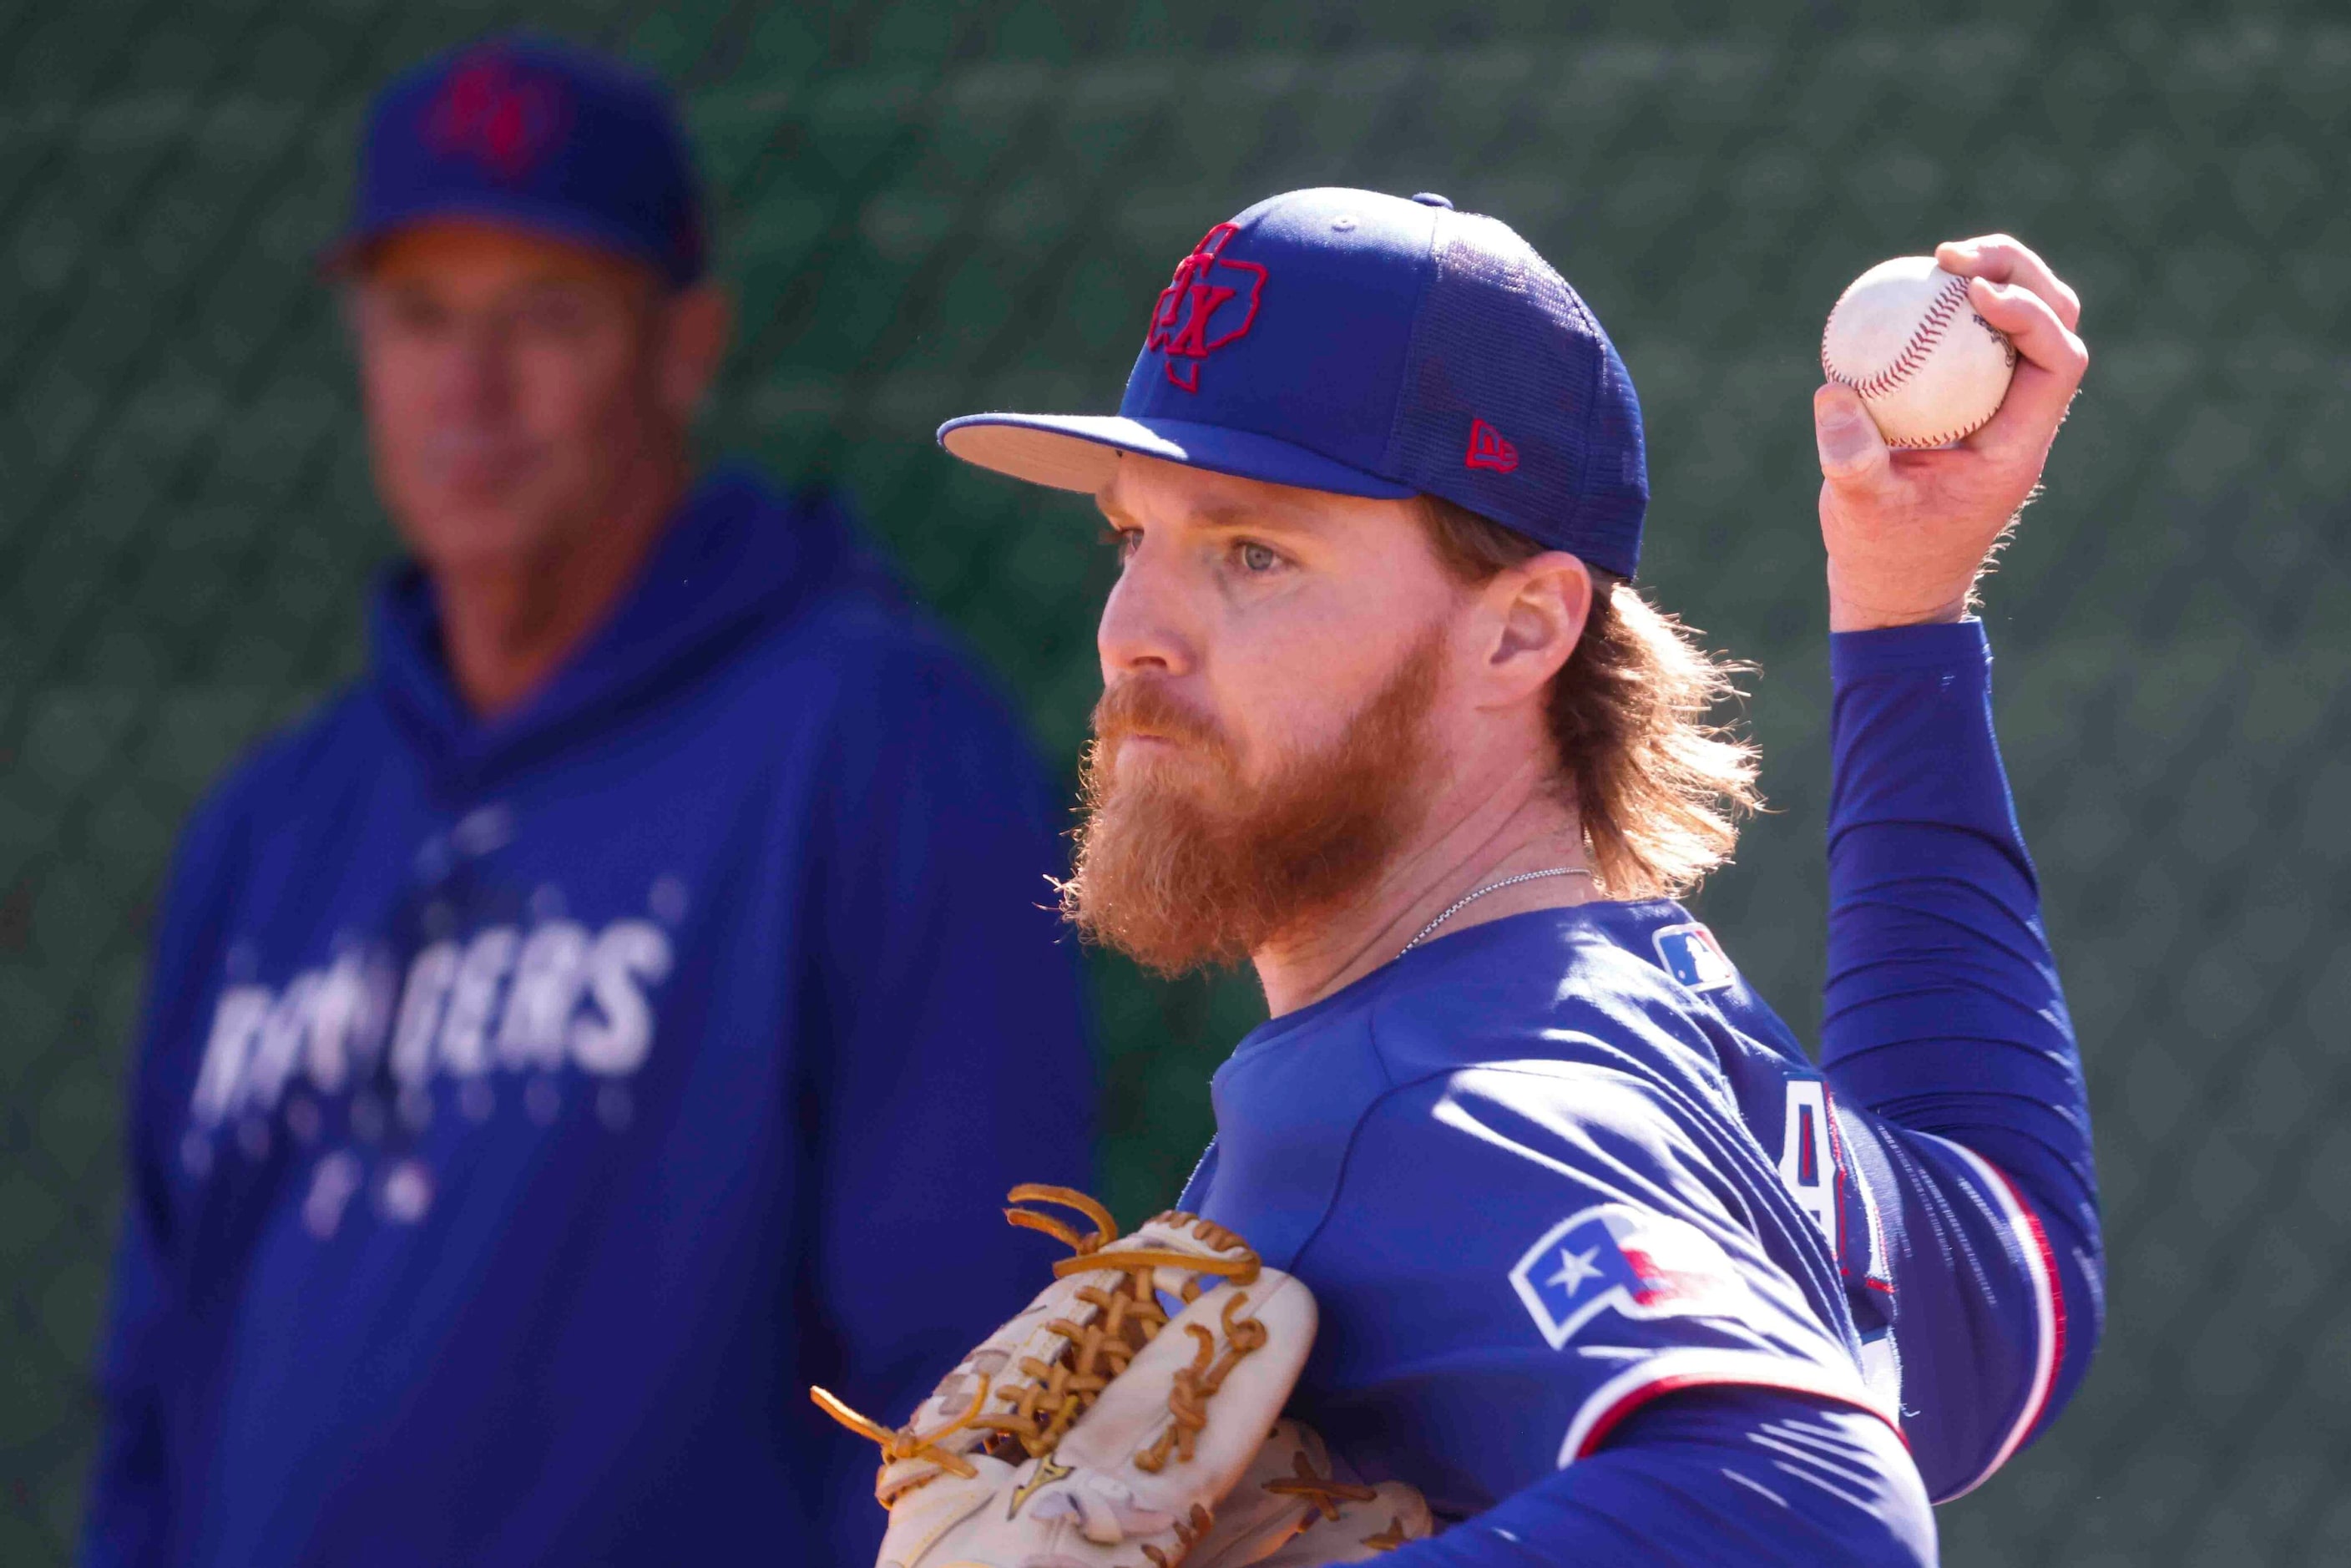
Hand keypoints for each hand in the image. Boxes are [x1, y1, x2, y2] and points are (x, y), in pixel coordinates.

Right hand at [1814, 235, 2088, 631]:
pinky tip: (1907, 291)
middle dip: (2018, 271)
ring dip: (1991, 277)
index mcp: (2019, 445)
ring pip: (2021, 321)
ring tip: (1938, 259)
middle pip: (2056, 320)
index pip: (2058, 361)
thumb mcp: (1860, 514)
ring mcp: (1999, 407)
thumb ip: (1851, 458)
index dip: (2029, 314)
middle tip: (1952, 255)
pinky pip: (1972, 339)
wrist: (1896, 586)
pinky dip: (1948, 307)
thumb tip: (1832, 391)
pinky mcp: (1968, 402)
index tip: (1971, 293)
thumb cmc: (1885, 555)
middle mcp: (2022, 418)